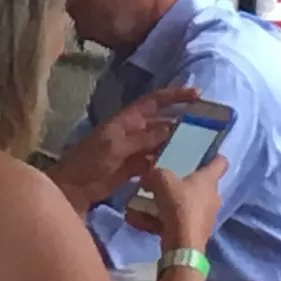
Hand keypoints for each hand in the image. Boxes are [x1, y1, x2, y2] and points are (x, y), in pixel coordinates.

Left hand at [47, 85, 197, 212]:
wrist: (74, 186)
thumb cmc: (91, 160)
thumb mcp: (116, 146)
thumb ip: (143, 138)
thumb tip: (171, 128)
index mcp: (127, 119)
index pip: (154, 101)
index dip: (174, 95)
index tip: (197, 94)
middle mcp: (133, 130)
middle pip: (161, 120)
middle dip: (181, 119)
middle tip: (206, 123)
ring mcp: (135, 149)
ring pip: (161, 141)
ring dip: (177, 142)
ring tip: (199, 145)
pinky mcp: (135, 166)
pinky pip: (156, 159)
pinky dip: (167, 160)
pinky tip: (182, 165)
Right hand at [139, 147, 225, 255]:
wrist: (183, 244)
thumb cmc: (179, 204)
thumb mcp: (162, 180)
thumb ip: (153, 174)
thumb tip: (147, 177)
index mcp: (209, 180)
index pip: (220, 162)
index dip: (213, 157)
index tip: (203, 154)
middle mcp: (211, 197)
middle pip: (196, 186)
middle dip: (178, 184)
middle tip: (159, 181)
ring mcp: (203, 217)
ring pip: (181, 206)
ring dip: (160, 205)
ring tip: (136, 204)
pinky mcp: (193, 232)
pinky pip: (173, 221)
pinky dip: (156, 220)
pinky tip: (134, 219)